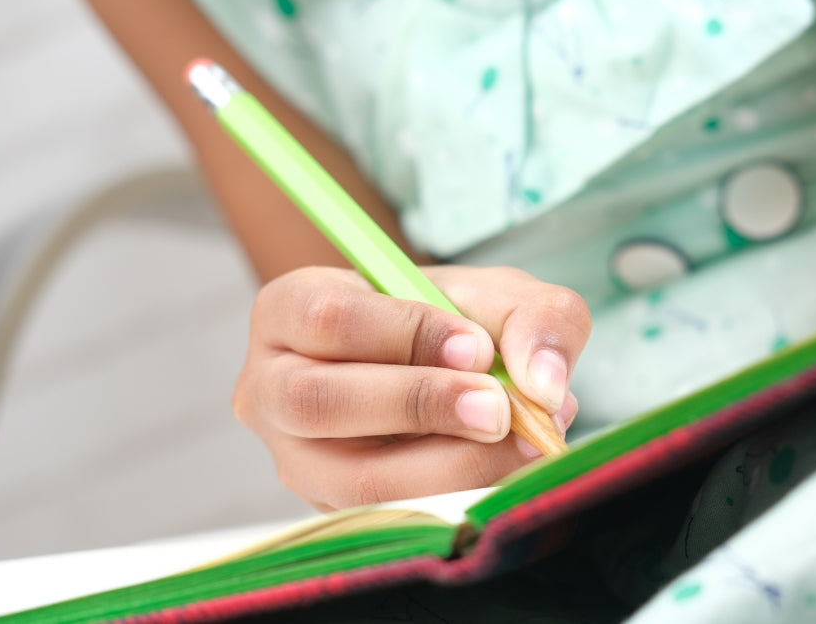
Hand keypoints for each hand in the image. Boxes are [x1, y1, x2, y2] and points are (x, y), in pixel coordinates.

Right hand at [233, 265, 590, 510]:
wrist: (443, 370)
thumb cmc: (454, 322)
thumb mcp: (499, 296)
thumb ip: (534, 317)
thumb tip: (543, 384)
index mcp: (289, 310)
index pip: (329, 318)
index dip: (406, 334)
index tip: (479, 348)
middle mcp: (271, 388)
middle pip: (319, 402)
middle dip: (418, 404)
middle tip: (499, 408)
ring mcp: (296, 459)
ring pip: (350, 479)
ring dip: (445, 467)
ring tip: (517, 445)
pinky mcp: (332, 510)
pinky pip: (385, 519)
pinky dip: (455, 499)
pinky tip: (504, 475)